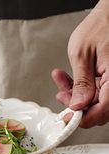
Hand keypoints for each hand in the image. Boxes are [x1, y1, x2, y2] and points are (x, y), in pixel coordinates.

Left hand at [52, 0, 108, 127]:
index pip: (101, 111)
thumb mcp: (83, 55)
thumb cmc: (101, 26)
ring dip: (75, 95)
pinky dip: (81, 88)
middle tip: (61, 93)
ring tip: (61, 80)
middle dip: (76, 104)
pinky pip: (97, 91)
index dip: (81, 118)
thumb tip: (77, 106)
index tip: (66, 116)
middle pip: (98, 109)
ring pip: (95, 101)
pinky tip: (69, 78)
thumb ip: (81, 83)